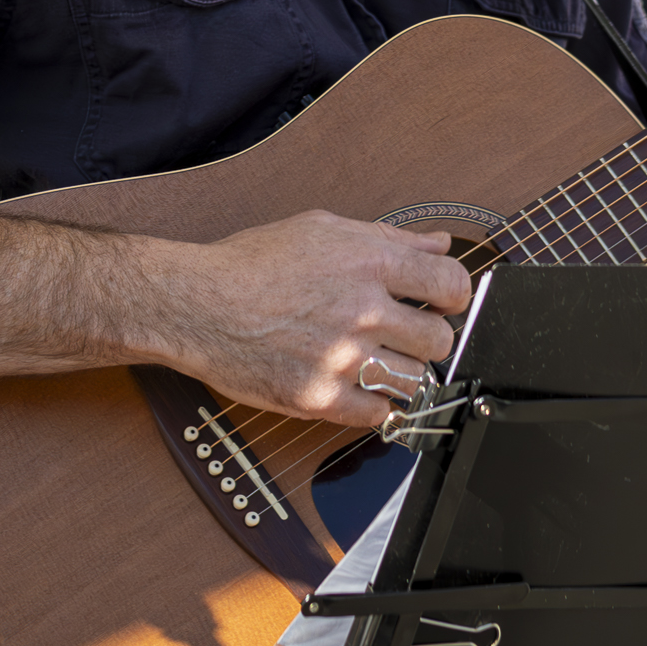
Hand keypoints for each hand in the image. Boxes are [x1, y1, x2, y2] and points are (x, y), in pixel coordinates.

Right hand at [150, 210, 473, 428]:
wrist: (193, 303)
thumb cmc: (249, 264)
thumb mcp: (319, 230)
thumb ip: (387, 238)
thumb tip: (438, 244)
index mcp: (366, 261)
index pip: (452, 284)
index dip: (452, 297)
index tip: (438, 304)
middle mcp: (360, 309)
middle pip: (440, 341)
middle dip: (422, 339)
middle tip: (395, 335)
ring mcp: (341, 357)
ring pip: (414, 381)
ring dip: (397, 373)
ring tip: (366, 360)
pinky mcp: (319, 397)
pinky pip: (378, 415)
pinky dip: (370, 403)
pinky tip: (348, 383)